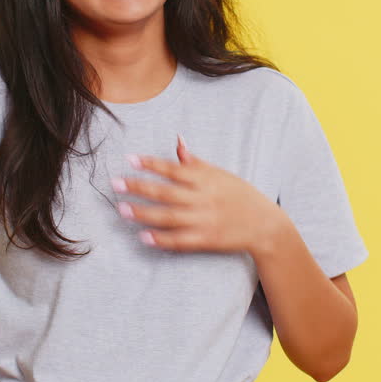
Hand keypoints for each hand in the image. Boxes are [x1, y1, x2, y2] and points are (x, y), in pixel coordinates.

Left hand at [112, 135, 283, 257]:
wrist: (265, 225)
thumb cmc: (240, 195)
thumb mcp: (220, 174)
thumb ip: (195, 162)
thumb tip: (178, 141)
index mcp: (206, 180)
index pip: (173, 170)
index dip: (151, 164)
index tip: (130, 159)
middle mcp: (203, 199)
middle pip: (165, 192)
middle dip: (139, 187)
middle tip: (115, 183)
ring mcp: (204, 221)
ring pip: (168, 217)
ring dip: (143, 213)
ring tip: (122, 209)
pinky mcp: (206, 240)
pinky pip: (180, 240)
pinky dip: (161, 239)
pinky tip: (143, 237)